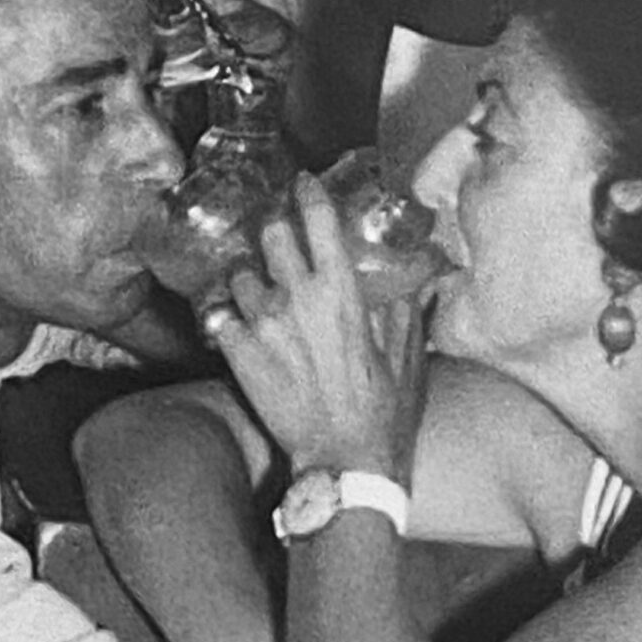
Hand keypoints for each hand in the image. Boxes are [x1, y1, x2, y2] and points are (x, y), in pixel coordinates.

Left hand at [206, 175, 429, 473]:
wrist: (341, 458)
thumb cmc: (381, 411)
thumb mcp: (406, 354)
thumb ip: (405, 307)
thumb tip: (422, 277)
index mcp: (340, 291)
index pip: (317, 220)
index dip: (307, 193)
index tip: (302, 183)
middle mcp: (295, 298)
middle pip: (271, 234)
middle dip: (274, 230)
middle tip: (277, 238)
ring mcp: (261, 324)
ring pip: (240, 275)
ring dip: (249, 279)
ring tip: (258, 295)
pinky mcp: (237, 353)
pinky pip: (218, 316)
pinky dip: (226, 317)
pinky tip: (237, 327)